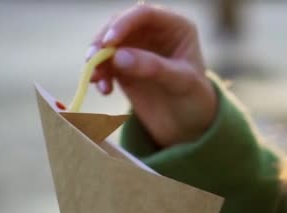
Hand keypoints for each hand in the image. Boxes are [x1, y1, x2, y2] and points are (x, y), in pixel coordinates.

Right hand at [87, 4, 216, 147]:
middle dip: (103, 41)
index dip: (123, 23)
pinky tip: (104, 90)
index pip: (144, 14)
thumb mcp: (181, 83)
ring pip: (107, 44)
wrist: (189, 123)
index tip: (108, 42)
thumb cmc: (195, 99)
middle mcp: (154, 32)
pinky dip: (99, 75)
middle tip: (92, 60)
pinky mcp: (124, 66)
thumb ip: (152, 67)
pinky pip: (105, 64)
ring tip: (95, 79)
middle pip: (119, 25)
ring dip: (97, 59)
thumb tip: (117, 56)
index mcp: (175, 26)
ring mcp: (137, 48)